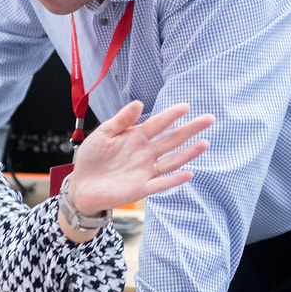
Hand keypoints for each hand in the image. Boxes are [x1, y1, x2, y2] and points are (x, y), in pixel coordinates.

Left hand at [68, 101, 211, 215]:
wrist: (81, 185)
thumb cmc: (92, 158)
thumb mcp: (103, 134)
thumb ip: (121, 120)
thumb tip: (140, 103)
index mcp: (136, 137)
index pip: (158, 123)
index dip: (171, 115)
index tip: (185, 107)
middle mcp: (145, 153)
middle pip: (172, 139)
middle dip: (190, 129)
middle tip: (209, 118)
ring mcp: (145, 170)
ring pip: (172, 160)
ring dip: (188, 153)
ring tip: (204, 143)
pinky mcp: (141, 188)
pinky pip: (161, 183)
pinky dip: (174, 179)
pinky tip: (188, 172)